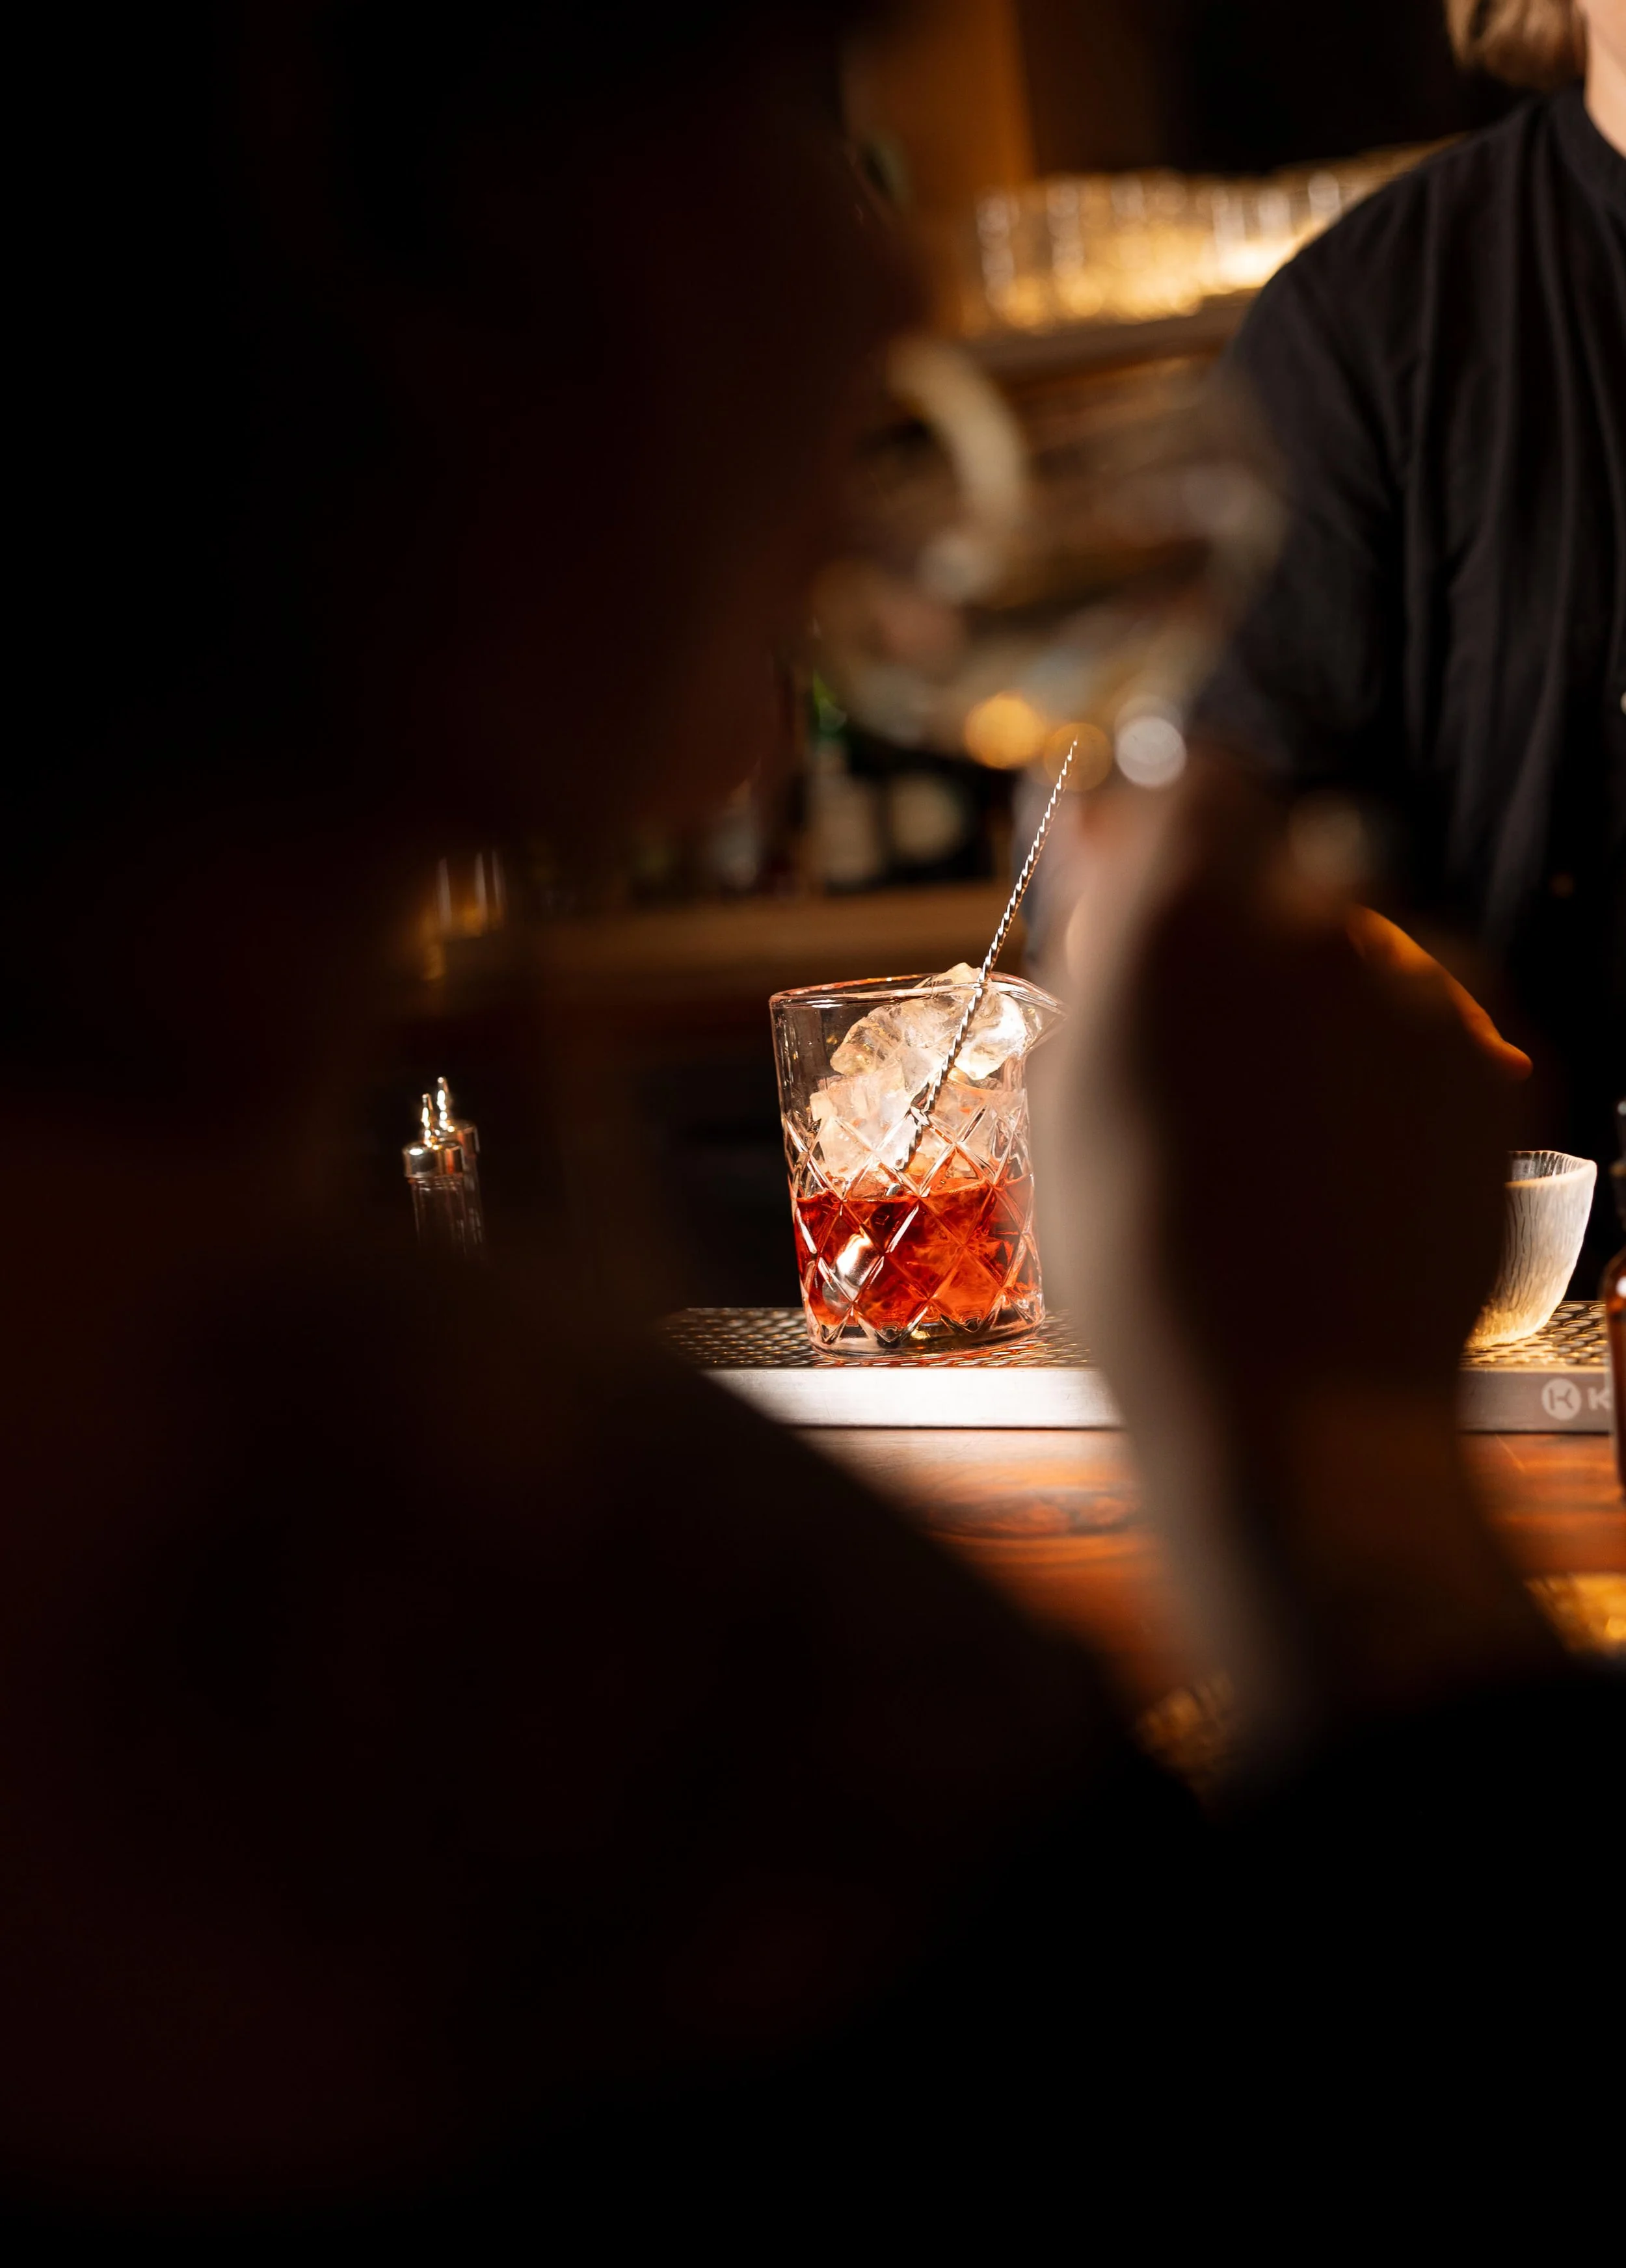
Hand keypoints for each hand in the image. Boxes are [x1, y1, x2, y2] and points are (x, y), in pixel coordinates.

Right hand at [1031, 765, 1558, 1764]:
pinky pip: (1448, 1011)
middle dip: (1282, 897)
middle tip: (1241, 1007)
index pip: (1199, 774)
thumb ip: (1098, 948)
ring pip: (1387, 932)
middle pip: (1311, 841)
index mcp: (1179, 923)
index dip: (1185, 814)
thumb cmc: (1142, 1269)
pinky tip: (1362, 1150)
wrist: (1296, 1414)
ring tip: (1304, 1112)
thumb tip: (1106, 835)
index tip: (1173, 860)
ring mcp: (1419, 991)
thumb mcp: (1072, 1098)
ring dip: (1347, 981)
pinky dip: (1409, 1052)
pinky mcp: (1493, 1060)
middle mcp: (1310, 925)